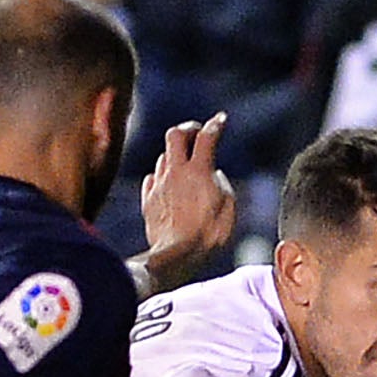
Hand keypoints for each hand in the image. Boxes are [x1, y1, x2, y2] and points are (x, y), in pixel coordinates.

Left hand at [139, 114, 234, 283]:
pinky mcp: (148, 200)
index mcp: (199, 172)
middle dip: (187, 129)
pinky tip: (166, 184)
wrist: (176, 256)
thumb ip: (223, 186)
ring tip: (184, 163)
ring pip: (163, 157)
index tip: (220, 120)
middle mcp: (176, 173)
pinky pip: (152, 179)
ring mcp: (159, 185)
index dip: (215, 125)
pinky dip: (161, 176)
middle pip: (175, 135)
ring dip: (174, 156)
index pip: (206, 138)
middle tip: (195, 132)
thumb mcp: (228, 210)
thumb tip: (216, 176)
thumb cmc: (207, 236)